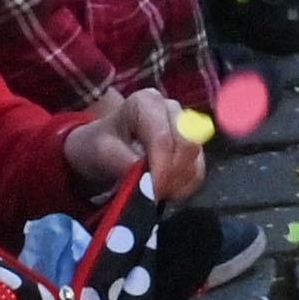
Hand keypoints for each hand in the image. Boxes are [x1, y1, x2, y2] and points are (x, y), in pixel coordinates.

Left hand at [63, 88, 205, 203]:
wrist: (104, 148)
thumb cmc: (100, 145)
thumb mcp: (101, 151)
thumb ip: (123, 162)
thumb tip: (147, 182)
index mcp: (147, 102)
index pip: (163, 139)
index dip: (161, 169)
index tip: (152, 193)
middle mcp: (171, 108)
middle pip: (187, 145)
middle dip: (173, 176)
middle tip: (155, 196)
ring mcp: (185, 126)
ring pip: (196, 159)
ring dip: (180, 183)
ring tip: (157, 195)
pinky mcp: (193, 145)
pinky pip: (198, 169)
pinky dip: (186, 186)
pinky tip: (168, 192)